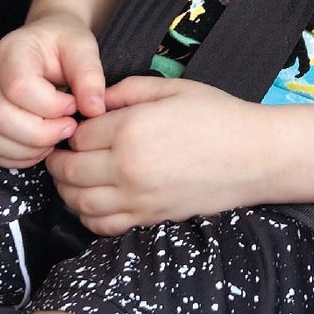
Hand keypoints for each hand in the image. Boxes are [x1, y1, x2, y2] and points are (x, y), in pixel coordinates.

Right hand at [0, 11, 106, 168]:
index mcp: (11, 51)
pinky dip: (18, 157)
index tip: (74, 105)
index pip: (19, 88)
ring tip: (57, 136)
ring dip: (30, 148)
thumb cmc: (64, 42)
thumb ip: (90, 77)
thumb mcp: (83, 48)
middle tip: (69, 127)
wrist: (47, 41)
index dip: (51, 106)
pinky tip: (42, 145)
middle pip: (1, 117)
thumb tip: (94, 111)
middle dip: (41, 133)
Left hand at [46, 76, 264, 233]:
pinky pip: (101, 225)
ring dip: (67, 188)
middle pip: (70, 170)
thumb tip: (96, 101)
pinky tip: (91, 199)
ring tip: (73, 173)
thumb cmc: (217, 115)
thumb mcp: (172, 88)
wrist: (253, 155)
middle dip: (60, 160)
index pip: (78, 135)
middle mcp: (127, 168)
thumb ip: (128, 90)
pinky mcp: (147, 219)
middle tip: (63, 150)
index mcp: (131, 129)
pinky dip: (86, 215)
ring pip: (78, 202)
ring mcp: (137, 199)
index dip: (73, 128)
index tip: (77, 125)